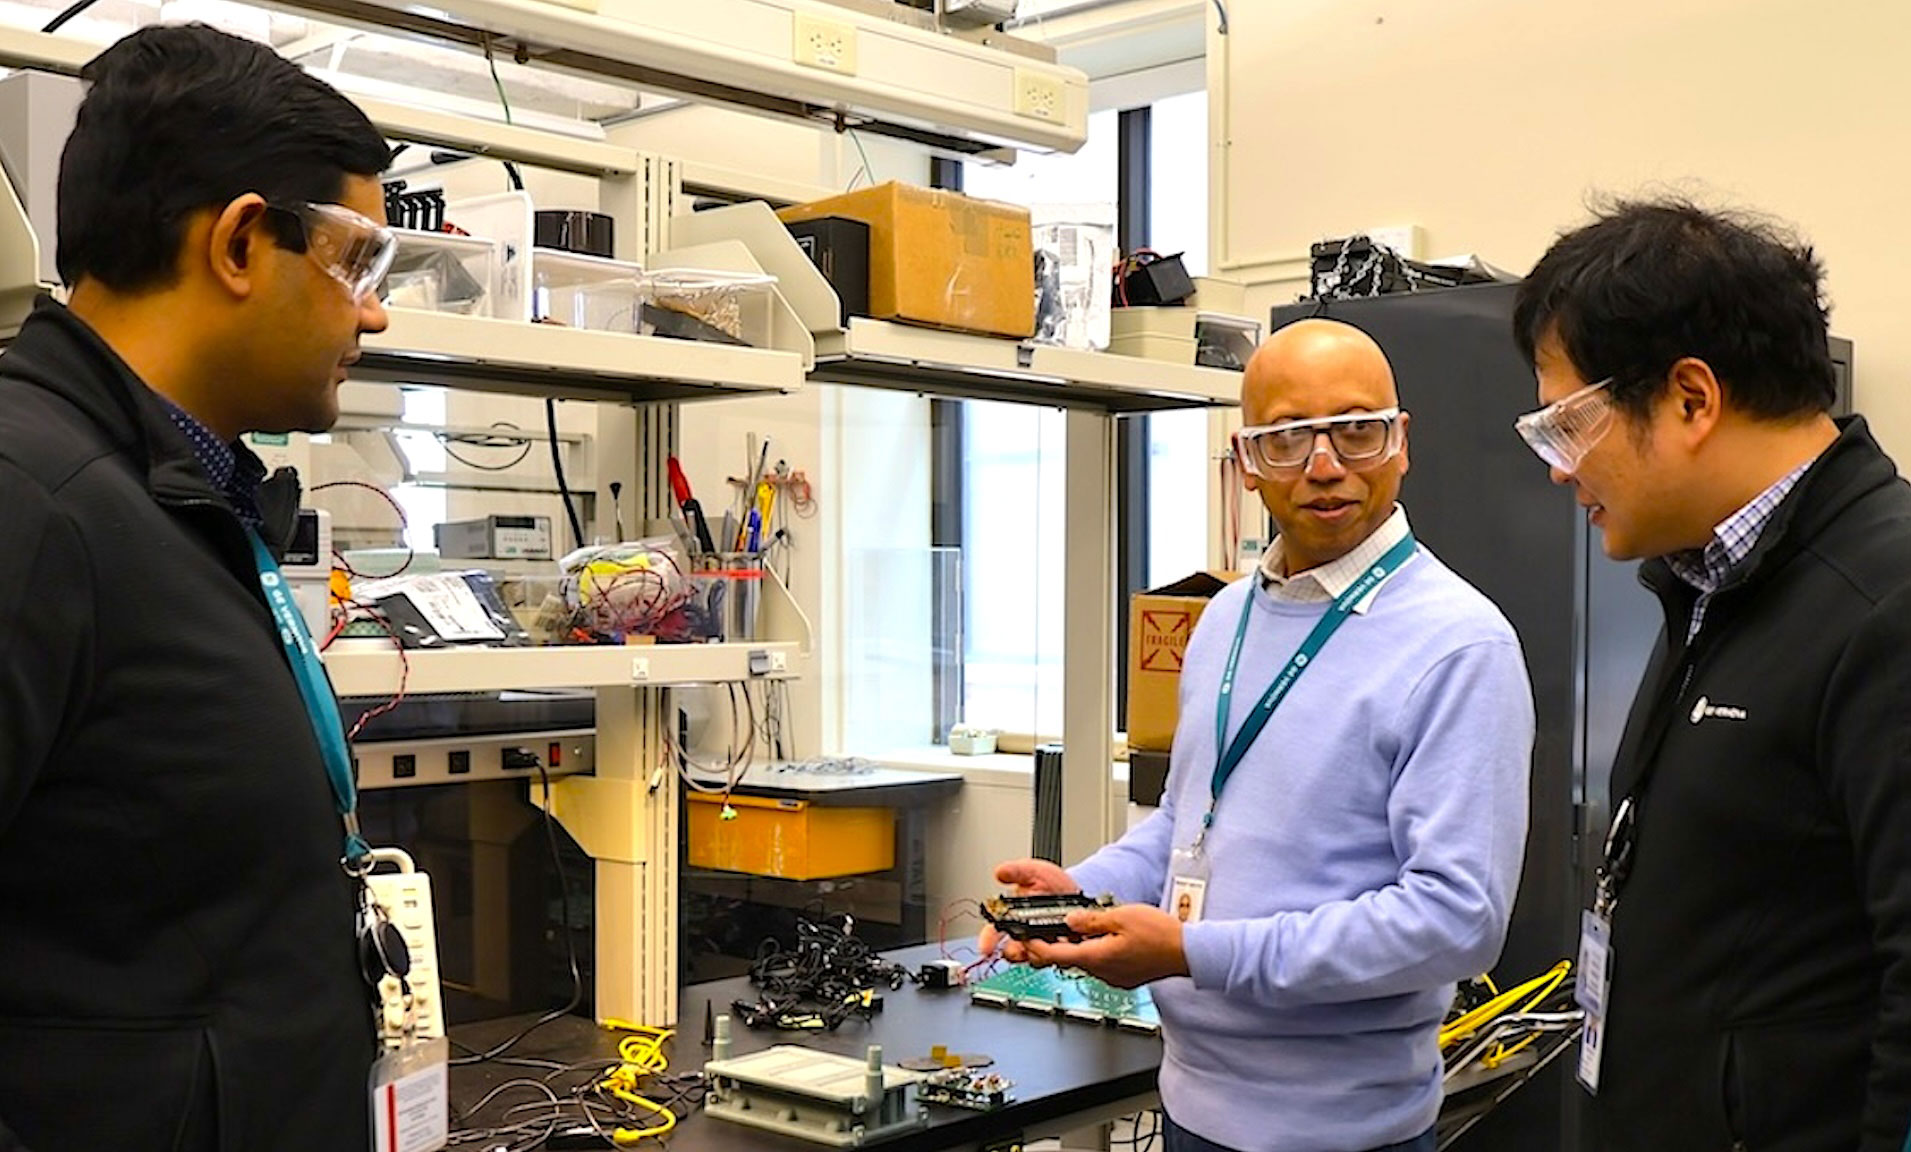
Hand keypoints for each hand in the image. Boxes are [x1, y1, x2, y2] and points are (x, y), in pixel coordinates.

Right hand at [978, 858, 1079, 963]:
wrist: (1076, 893)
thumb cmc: (1053, 883)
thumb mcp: (1035, 872)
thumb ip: (1017, 871)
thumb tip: (1000, 872)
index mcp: (1011, 917)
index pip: (993, 931)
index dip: (987, 940)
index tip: (986, 947)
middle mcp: (1023, 935)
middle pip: (1011, 951)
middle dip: (1014, 951)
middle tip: (1022, 945)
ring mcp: (1040, 945)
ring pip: (1032, 958)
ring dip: (1037, 952)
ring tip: (1047, 939)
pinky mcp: (1058, 952)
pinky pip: (1054, 960)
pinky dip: (1057, 954)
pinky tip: (1063, 941)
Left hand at [1024, 903, 1189, 988]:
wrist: (1187, 952)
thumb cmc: (1160, 935)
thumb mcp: (1120, 916)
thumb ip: (1090, 920)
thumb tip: (1069, 920)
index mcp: (1097, 957)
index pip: (1056, 955)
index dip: (1037, 947)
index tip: (1026, 939)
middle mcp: (1103, 972)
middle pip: (1069, 959)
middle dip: (1057, 945)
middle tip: (1049, 929)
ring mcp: (1114, 978)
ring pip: (1086, 962)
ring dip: (1079, 948)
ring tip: (1081, 930)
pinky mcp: (1125, 978)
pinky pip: (1102, 966)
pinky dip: (1096, 954)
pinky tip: (1104, 941)